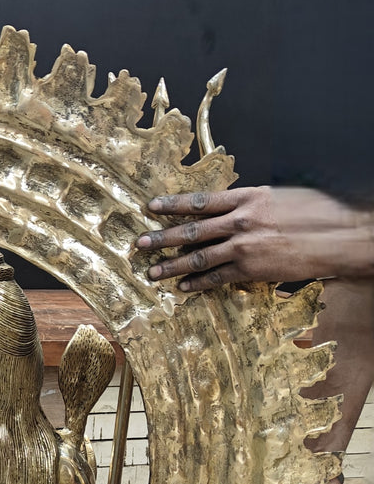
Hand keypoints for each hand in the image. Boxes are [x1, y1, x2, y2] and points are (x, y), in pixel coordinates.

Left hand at [138, 187, 373, 290]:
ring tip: (151, 272)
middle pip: (191, 230)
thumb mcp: (279, 196)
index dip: (172, 204)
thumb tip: (227, 209)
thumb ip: (249, 203)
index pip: (201, 201)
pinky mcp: (252, 269)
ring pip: (198, 257)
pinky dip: (198, 283)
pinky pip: (217, 277)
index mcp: (248, 197)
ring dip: (171, 266)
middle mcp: (242, 220)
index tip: (150, 206)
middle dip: (162, 237)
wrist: (343, 236)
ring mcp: (245, 246)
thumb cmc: (316, 212)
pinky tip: (183, 287)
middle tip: (140, 243)